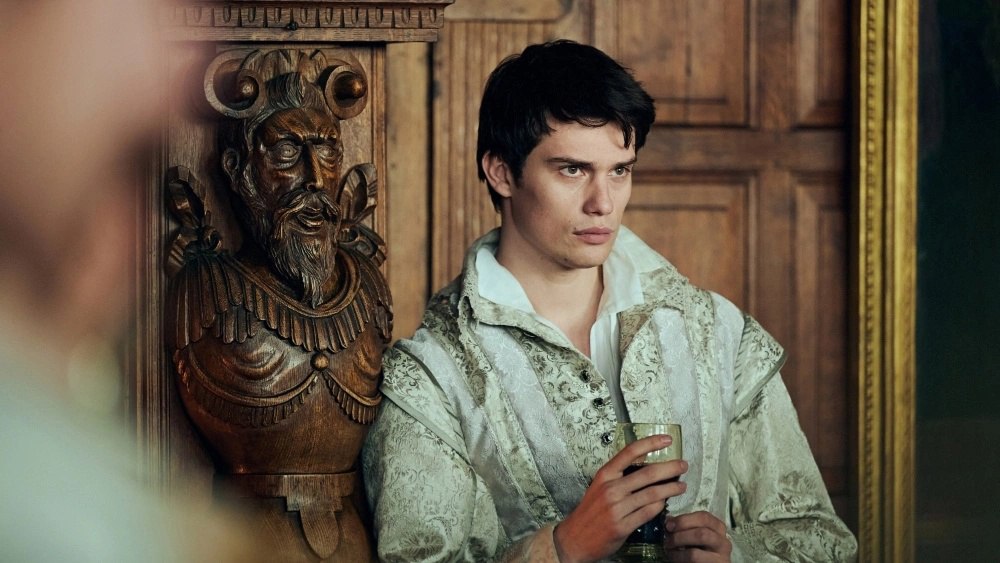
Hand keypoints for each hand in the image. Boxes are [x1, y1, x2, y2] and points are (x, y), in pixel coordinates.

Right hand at [553, 434, 686, 562]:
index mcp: (604, 475)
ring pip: (652, 494)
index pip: (630, 452)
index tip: (666, 440)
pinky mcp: (623, 525)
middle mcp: (611, 489)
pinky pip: (648, 512)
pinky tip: (665, 503)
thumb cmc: (589, 512)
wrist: (575, 538)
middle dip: (670, 468)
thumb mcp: (598, 487)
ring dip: (671, 489)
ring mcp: (617, 508)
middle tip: (683, 465)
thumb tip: (645, 468)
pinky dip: (660, 506)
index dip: (651, 443)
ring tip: (681, 486)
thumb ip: (618, 477)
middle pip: (648, 473)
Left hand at [664, 511, 731, 561]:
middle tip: (667, 536)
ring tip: (668, 547)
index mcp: (718, 529)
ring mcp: (722, 556)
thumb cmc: (697, 551)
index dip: (684, 519)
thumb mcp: (692, 537)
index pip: (704, 517)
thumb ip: (685, 527)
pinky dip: (678, 556)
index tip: (668, 524)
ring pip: (699, 543)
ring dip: (679, 542)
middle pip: (702, 531)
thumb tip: (669, 520)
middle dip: (680, 532)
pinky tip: (672, 556)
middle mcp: (723, 541)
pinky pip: (694, 558)